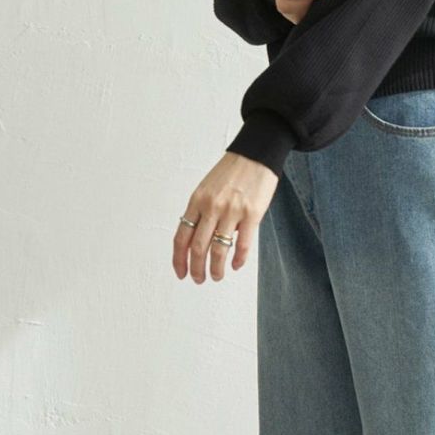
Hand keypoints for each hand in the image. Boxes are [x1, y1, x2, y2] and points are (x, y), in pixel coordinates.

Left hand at [172, 150, 278, 283]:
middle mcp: (211, 207)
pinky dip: (238, 259)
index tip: (180, 272)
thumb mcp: (206, 188)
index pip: (181, 236)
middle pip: (198, 247)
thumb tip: (197, 239)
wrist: (255, 155)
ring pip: (218, 249)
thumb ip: (201, 212)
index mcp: (197, 201)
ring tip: (217, 276)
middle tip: (199, 279)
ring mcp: (232, 211)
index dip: (179, 259)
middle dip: (196, 269)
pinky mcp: (251, 214)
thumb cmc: (231, 172)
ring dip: (216, 269)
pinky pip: (242, 244)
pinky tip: (235, 266)